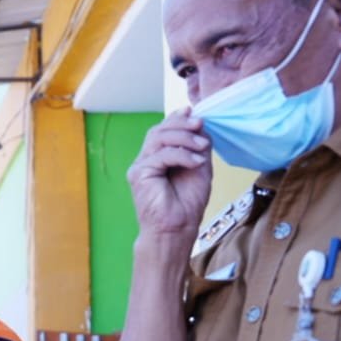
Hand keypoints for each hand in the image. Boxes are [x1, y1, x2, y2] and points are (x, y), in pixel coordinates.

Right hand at [127, 110, 212, 239]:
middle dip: (181, 124)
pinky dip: (181, 155)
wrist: (176, 229)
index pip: (162, 131)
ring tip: (202, 147)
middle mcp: (145, 160)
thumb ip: (198, 147)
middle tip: (200, 125)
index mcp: (157, 158)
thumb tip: (201, 125)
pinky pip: (161, 155)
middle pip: (158, 130)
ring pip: (158, 138)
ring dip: (183, 137)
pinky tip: (195, 162)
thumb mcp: (199, 168)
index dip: (176, 118)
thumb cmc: (186, 205)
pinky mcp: (139, 174)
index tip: (193, 111)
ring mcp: (140, 167)